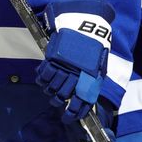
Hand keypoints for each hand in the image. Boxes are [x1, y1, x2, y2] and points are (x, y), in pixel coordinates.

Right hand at [35, 0, 114, 122]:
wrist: (87, 24)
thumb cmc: (95, 45)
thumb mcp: (99, 64)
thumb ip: (93, 81)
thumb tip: (90, 98)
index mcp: (90, 78)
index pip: (81, 102)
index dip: (74, 113)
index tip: (68, 118)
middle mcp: (76, 75)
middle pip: (62, 97)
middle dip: (59, 102)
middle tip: (58, 100)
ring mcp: (63, 67)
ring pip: (51, 88)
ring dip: (50, 91)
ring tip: (52, 89)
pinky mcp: (53, 58)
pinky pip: (43, 75)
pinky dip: (42, 78)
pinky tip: (45, 77)